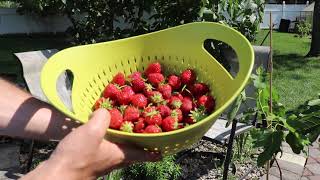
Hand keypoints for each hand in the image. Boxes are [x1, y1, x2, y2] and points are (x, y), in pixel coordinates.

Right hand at [22, 109, 160, 179]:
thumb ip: (104, 117)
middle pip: (137, 150)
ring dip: (128, 137)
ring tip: (129, 122)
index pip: (148, 154)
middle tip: (149, 124)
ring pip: (123, 147)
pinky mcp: (93, 159)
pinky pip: (110, 145)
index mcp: (123, 154)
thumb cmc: (77, 157)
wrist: (56, 175)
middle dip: (144, 138)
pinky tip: (106, 128)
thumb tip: (106, 111)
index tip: (168, 141)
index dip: (159, 148)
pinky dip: (113, 137)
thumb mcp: (93, 131)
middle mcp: (118, 159)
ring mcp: (105, 160)